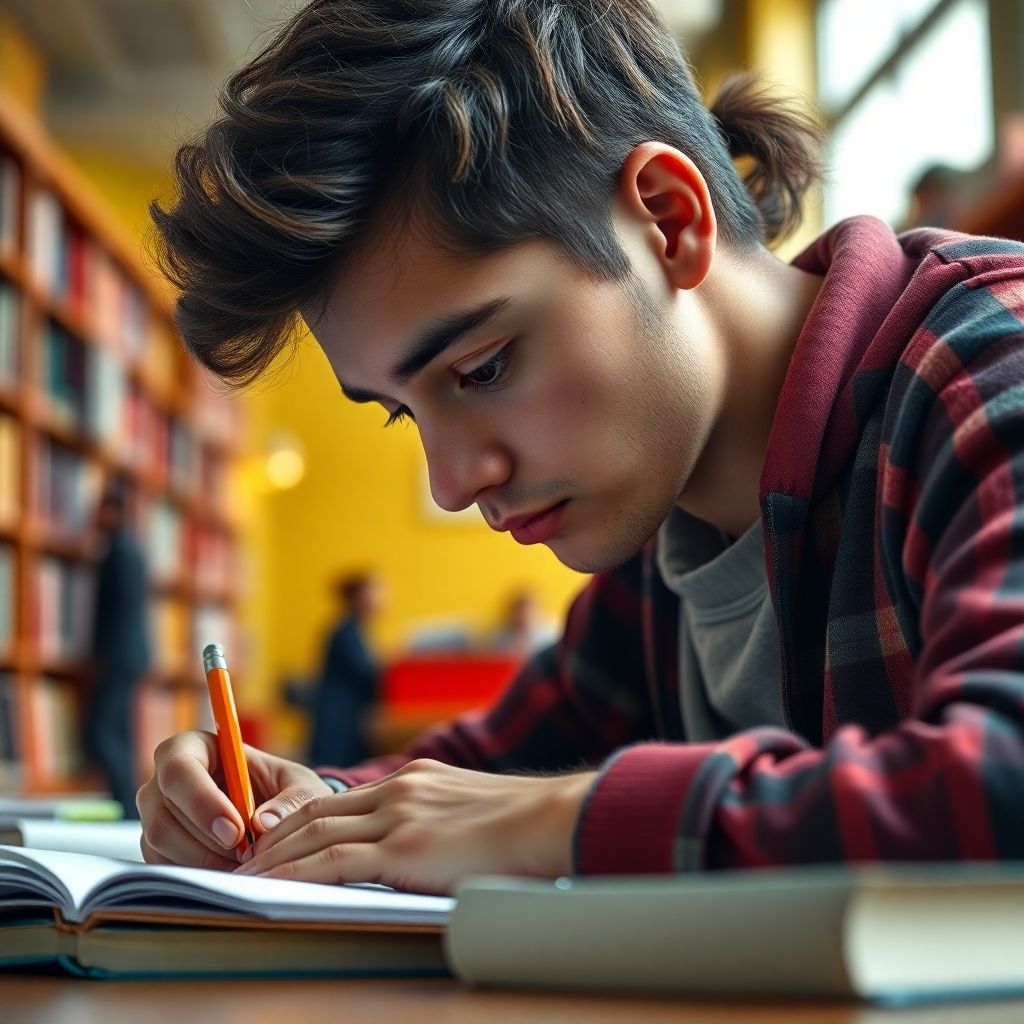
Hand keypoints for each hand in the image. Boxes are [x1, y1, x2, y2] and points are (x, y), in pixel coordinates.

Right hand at [137, 730, 331, 868]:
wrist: (280, 821)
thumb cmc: (286, 793)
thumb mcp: (302, 788)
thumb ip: (291, 800)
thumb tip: (263, 823)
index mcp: (195, 747)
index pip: (179, 767)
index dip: (202, 800)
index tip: (236, 830)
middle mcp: (165, 780)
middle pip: (162, 810)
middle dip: (205, 838)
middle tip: (244, 855)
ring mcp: (156, 814)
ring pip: (161, 841)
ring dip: (204, 858)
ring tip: (243, 863)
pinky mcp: (157, 847)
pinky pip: (164, 865)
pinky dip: (197, 873)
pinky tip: (230, 871)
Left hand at [234, 759, 596, 894]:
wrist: (553, 819)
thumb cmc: (526, 826)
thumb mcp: (474, 811)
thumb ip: (440, 821)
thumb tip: (429, 847)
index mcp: (416, 779)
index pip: (341, 799)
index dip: (300, 820)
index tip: (275, 838)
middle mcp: (401, 789)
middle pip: (318, 810)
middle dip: (275, 836)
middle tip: (245, 859)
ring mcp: (401, 815)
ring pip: (316, 834)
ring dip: (275, 856)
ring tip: (246, 877)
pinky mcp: (405, 847)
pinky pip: (334, 861)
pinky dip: (296, 874)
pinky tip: (274, 887)